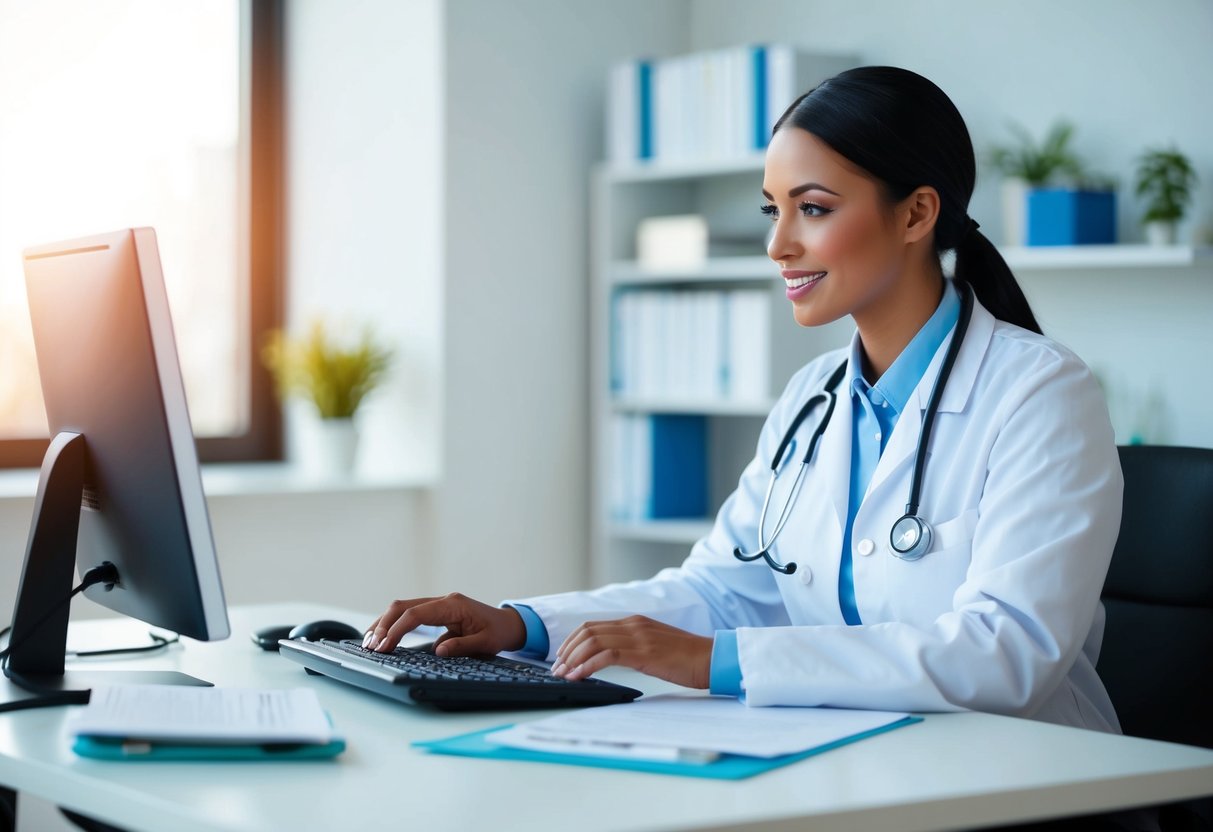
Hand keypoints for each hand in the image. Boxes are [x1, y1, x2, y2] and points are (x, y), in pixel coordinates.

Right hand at [364, 593, 525, 656]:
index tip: (384, 646)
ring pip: (402, 608)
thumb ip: (462, 646)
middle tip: (370, 646)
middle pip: (403, 606)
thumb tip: (438, 650)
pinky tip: (382, 637)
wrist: (508, 624)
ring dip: (384, 623)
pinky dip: (393, 624)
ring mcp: (438, 604)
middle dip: (383, 625)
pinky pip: (409, 614)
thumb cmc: (498, 632)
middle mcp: (442, 600)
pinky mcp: (436, 612)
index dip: (396, 629)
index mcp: (453, 605)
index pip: (416, 614)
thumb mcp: (486, 643)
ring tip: (368, 642)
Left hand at [552, 615, 712, 688]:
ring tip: (563, 675)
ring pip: (593, 641)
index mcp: (635, 622)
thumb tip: (609, 658)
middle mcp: (634, 625)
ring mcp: (639, 636)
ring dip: (573, 659)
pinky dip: (588, 665)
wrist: (711, 659)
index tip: (562, 659)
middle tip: (557, 669)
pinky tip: (579, 676)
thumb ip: (634, 646)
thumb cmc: (686, 658)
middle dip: (567, 650)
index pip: (592, 626)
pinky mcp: (644, 652)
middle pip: (587, 631)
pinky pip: (607, 656)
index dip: (572, 642)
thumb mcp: (655, 646)